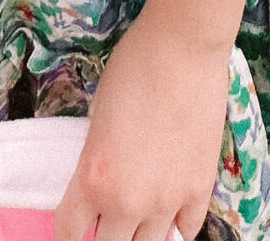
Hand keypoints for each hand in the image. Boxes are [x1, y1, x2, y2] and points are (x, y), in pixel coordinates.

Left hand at [55, 13, 228, 240]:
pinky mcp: (200, 188)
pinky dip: (176, 226)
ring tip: (139, 216)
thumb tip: (103, 180)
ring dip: (140, 233)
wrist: (182, 47)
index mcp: (93, 179)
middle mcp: (128, 201)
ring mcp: (168, 200)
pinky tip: (170, 212)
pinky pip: (186, 230)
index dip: (70, 231)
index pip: (69, 233)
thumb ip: (96, 159)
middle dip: (104, 235)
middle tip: (107, 218)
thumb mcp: (97, 117)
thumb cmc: (132, 68)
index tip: (76, 226)